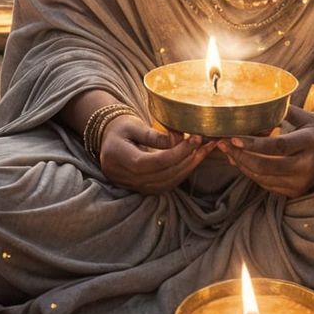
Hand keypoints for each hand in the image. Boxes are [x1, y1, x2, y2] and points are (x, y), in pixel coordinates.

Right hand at [97, 117, 212, 193]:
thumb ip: (153, 134)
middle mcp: (125, 176)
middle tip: (204, 143)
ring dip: (187, 168)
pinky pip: (165, 185)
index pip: (152, 162)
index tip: (194, 139)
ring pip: (165, 183)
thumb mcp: (133, 124)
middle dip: (186, 160)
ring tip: (203, 151)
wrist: (108, 140)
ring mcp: (133, 186)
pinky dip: (181, 174)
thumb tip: (177, 140)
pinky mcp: (142, 188)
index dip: (175, 153)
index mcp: (119, 157)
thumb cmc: (120, 128)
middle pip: (162, 175)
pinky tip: (192, 161)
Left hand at [219, 105, 313, 198]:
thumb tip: (252, 105)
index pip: (278, 146)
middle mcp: (306, 166)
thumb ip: (280, 110)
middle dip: (241, 156)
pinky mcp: (295, 191)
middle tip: (221, 143)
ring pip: (263, 177)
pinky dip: (251, 173)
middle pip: (267, 166)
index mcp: (309, 141)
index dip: (254, 144)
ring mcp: (301, 182)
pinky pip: (267, 184)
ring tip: (226, 150)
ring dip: (242, 165)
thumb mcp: (302, 114)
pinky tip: (240, 160)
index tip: (233, 137)